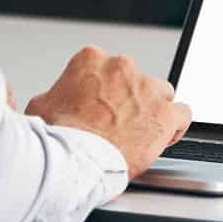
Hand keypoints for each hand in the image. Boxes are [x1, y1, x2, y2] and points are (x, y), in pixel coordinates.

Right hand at [25, 45, 191, 176]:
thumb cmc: (57, 137)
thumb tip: (52, 100)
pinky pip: (182, 114)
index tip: (105, 107)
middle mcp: (121, 68)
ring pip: (161, 95)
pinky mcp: (164, 113)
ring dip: (152, 112)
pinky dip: (175, 126)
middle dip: (130, 101)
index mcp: (91, 60)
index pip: (110, 70)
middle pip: (136, 81)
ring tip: (139, 134)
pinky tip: (166, 137)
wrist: (72, 161)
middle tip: (118, 125)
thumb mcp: (40, 106)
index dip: (109, 92)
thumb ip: (54, 95)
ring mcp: (146, 89)